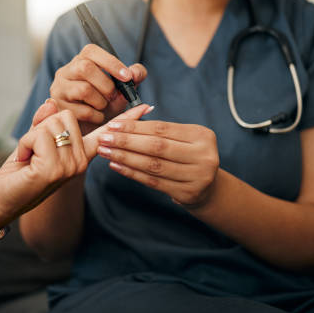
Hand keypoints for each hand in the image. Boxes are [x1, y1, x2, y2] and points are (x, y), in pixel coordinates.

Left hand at [0, 101, 152, 228]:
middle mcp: (81, 161)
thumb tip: (51, 103)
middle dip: (41, 128)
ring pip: (50, 124)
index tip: (146, 107)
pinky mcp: (54, 169)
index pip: (106, 133)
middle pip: (65, 116)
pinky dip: (24, 145)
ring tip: (28, 158)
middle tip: (33, 152)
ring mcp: (70, 166)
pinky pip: (38, 135)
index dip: (126, 119)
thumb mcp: (34, 141)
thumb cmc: (19, 172)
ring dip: (30, 138)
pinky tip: (24, 162)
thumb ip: (45, 121)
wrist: (2, 199)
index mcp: (82, 154)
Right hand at [49, 44, 146, 133]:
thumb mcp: (122, 88)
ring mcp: (58, 89)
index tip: (127, 77)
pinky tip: (98, 117)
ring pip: (83, 89)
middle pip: (85, 68)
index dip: (111, 63)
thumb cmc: (106, 103)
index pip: (91, 51)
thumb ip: (134, 76)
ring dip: (101, 102)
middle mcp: (65, 71)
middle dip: (106, 85)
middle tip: (114, 96)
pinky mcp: (58, 108)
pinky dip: (96, 116)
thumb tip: (135, 72)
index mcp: (81, 61)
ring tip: (104, 107)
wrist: (91, 128)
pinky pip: (81, 111)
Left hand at [96, 120, 219, 207]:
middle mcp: (203, 155)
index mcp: (202, 135)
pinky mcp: (188, 194)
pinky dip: (132, 173)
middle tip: (104, 138)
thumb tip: (125, 119)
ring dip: (125, 158)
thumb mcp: (183, 139)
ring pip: (153, 165)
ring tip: (106, 152)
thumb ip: (159, 130)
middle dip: (126, 141)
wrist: (209, 188)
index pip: (161, 129)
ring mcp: (198, 176)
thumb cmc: (188, 157)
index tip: (113, 125)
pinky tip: (116, 166)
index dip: (135, 126)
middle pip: (157, 146)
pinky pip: (153, 182)